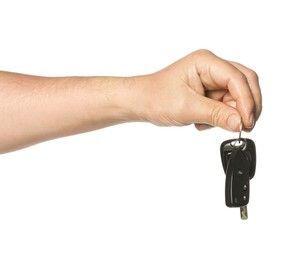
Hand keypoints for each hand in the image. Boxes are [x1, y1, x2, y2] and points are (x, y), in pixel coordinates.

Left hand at [133, 49, 261, 131]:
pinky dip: (221, 116)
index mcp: (206, 62)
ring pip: (236, 96)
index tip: (247, 122)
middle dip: (246, 106)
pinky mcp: (209, 91)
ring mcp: (211, 79)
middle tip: (244, 126)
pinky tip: (202, 122)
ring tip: (208, 124)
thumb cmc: (155, 97)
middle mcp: (211, 67)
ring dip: (230, 114)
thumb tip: (239, 123)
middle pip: (244, 83)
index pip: (237, 78)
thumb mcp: (187, 108)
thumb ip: (216, 115)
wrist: (141, 102)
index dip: (246, 101)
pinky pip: (226, 104)